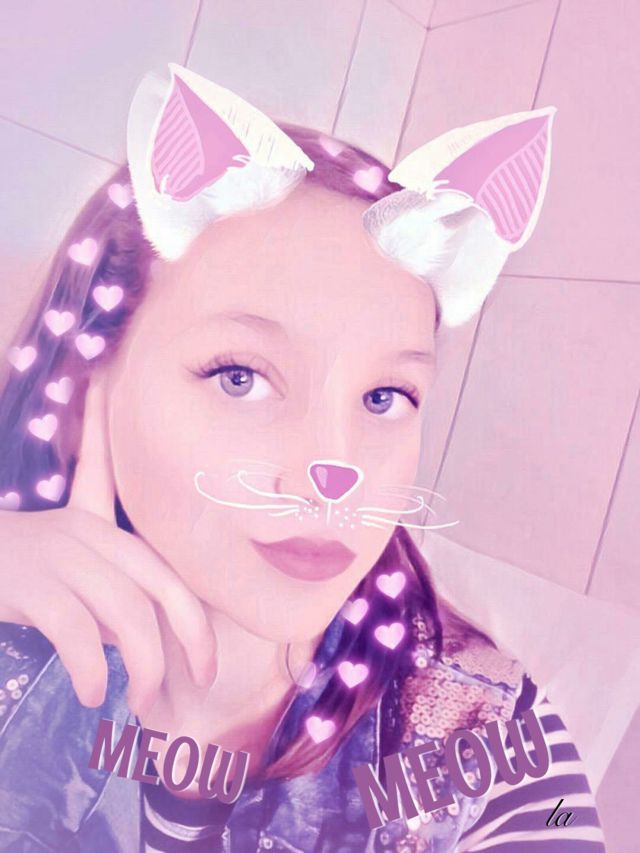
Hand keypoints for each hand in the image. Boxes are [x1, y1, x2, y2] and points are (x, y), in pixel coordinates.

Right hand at [0, 373, 216, 716]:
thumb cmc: (19, 566)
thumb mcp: (75, 571)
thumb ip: (112, 599)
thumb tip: (144, 647)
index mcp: (111, 535)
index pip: (172, 574)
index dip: (199, 622)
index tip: (208, 669)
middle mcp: (95, 537)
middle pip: (161, 587)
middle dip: (192, 638)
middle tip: (198, 684)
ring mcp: (62, 556)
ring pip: (127, 609)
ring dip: (145, 663)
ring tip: (139, 701)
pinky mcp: (29, 583)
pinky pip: (75, 629)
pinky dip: (91, 667)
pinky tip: (90, 693)